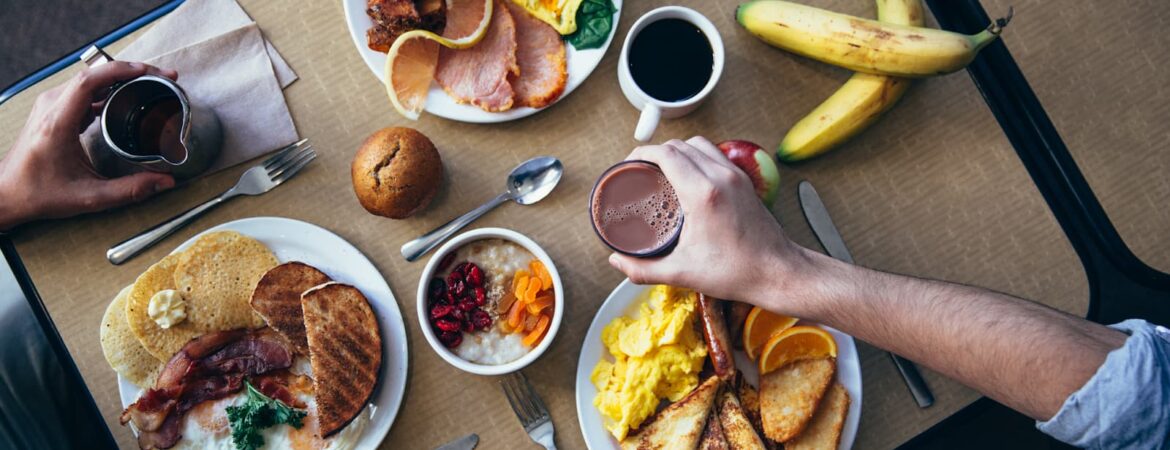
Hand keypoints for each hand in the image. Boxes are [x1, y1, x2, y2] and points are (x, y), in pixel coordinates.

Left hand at [0, 61, 178, 230]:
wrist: (7, 193)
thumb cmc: (39, 192)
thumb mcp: (89, 197)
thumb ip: (130, 190)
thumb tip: (165, 181)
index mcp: (57, 122)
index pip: (89, 81)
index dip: (121, 71)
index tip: (148, 72)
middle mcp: (51, 107)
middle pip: (94, 75)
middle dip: (131, 72)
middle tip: (162, 79)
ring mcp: (51, 105)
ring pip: (91, 79)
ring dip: (121, 78)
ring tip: (150, 84)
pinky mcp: (54, 109)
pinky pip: (85, 89)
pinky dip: (109, 87)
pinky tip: (128, 96)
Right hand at [607, 136, 820, 314]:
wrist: (777, 272)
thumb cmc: (736, 272)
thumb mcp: (682, 273)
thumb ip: (643, 268)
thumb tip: (616, 262)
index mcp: (703, 194)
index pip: (666, 154)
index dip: (641, 154)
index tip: (628, 164)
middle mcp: (720, 177)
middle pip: (680, 145)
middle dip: (656, 152)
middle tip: (640, 170)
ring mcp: (735, 176)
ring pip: (699, 145)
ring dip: (678, 151)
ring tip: (662, 170)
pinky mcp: (744, 181)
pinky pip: (715, 154)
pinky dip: (697, 157)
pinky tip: (688, 177)